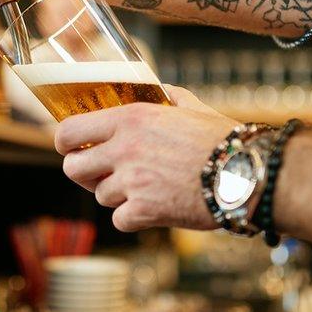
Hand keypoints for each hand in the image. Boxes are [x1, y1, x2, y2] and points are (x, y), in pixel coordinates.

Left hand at [55, 86, 237, 231]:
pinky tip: (153, 208)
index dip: (65, 143)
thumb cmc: (224, 141)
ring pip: (100, 196)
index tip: (72, 148)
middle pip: (73, 168)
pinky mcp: (144, 211)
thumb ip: (169, 99)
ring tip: (144, 189)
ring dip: (116, 196)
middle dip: (84, 173)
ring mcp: (132, 181)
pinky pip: (120, 219)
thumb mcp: (192, 108)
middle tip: (100, 174)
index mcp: (131, 118)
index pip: (69, 131)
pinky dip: (133, 218)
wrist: (246, 174)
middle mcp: (125, 148)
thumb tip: (162, 92)